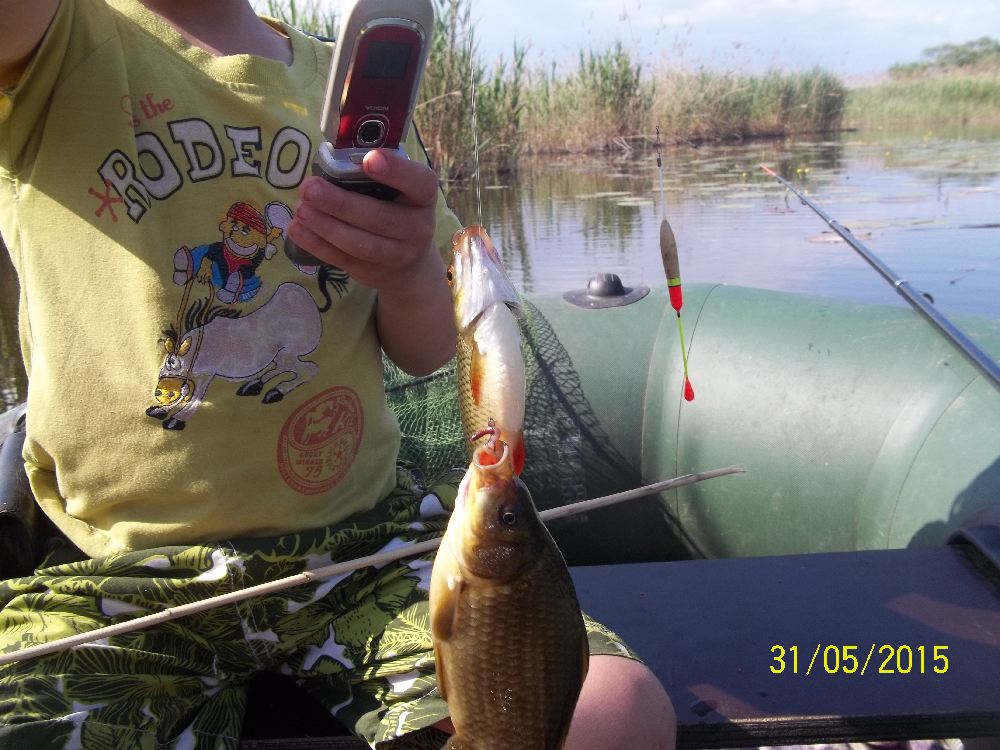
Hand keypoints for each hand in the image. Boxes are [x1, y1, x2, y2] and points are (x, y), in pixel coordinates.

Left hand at [286, 149, 440, 296]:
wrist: (409, 263)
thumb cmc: (396, 209)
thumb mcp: (398, 188)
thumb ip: (374, 174)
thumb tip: (331, 159)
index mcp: (423, 196)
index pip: (420, 183)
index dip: (397, 172)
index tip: (370, 160)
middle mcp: (418, 227)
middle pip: (381, 218)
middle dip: (341, 204)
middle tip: (309, 188)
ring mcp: (398, 255)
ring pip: (361, 244)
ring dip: (326, 226)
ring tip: (301, 209)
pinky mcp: (374, 273)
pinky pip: (343, 260)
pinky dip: (317, 245)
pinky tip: (297, 229)